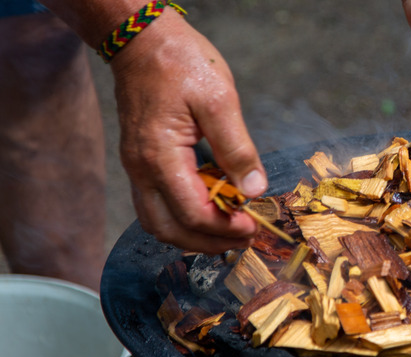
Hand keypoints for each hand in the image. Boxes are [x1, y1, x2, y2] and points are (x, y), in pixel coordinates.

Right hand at [110, 10, 266, 252]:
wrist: (142, 40)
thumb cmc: (181, 63)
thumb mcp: (219, 99)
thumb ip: (237, 148)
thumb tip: (254, 190)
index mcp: (160, 156)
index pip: (192, 213)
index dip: (225, 228)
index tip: (254, 227)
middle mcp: (141, 169)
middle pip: (170, 230)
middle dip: (209, 242)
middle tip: (244, 239)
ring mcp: (137, 168)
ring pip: (158, 223)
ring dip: (193, 236)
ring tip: (229, 231)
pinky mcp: (140, 162)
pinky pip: (156, 206)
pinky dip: (183, 219)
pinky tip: (211, 210)